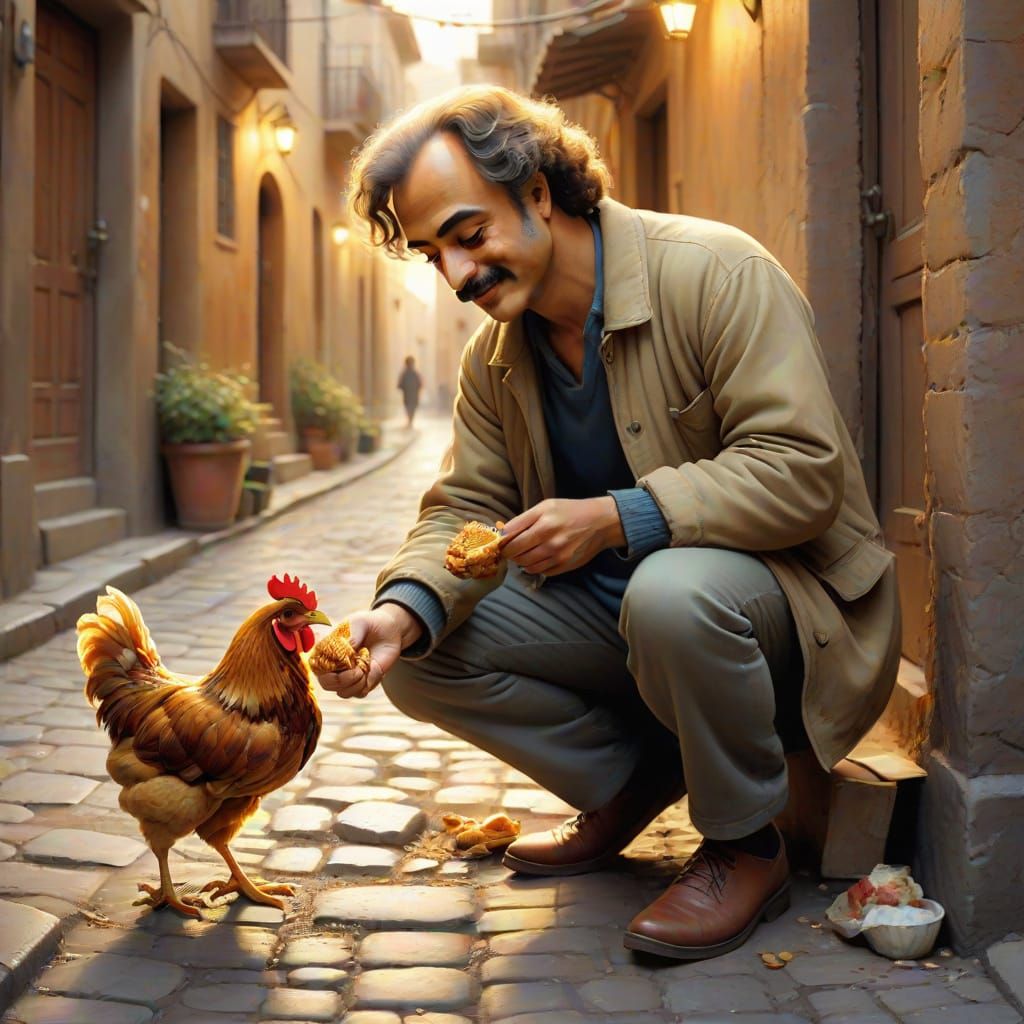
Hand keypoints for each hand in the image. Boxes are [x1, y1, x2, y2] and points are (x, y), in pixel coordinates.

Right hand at [314, 604, 421, 699]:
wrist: (388, 629)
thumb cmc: (369, 623)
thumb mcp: (360, 622)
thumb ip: (352, 636)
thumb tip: (346, 651)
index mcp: (327, 651)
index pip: (317, 668)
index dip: (327, 671)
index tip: (343, 663)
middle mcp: (334, 666)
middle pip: (327, 684)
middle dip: (342, 680)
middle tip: (358, 669)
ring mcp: (348, 676)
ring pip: (344, 692)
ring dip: (357, 683)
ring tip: (367, 666)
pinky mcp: (362, 682)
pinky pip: (360, 693)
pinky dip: (368, 683)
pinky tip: (374, 667)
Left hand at [500, 497, 624, 576]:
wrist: (600, 522)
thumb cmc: (570, 511)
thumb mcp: (546, 506)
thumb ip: (523, 519)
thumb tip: (502, 533)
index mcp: (543, 522)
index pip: (510, 538)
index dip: (502, 542)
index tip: (501, 542)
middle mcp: (550, 540)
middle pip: (516, 554)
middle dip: (510, 553)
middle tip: (512, 549)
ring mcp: (558, 556)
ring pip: (527, 565)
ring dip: (522, 561)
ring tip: (526, 552)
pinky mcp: (565, 566)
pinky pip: (541, 572)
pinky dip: (535, 567)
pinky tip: (539, 558)